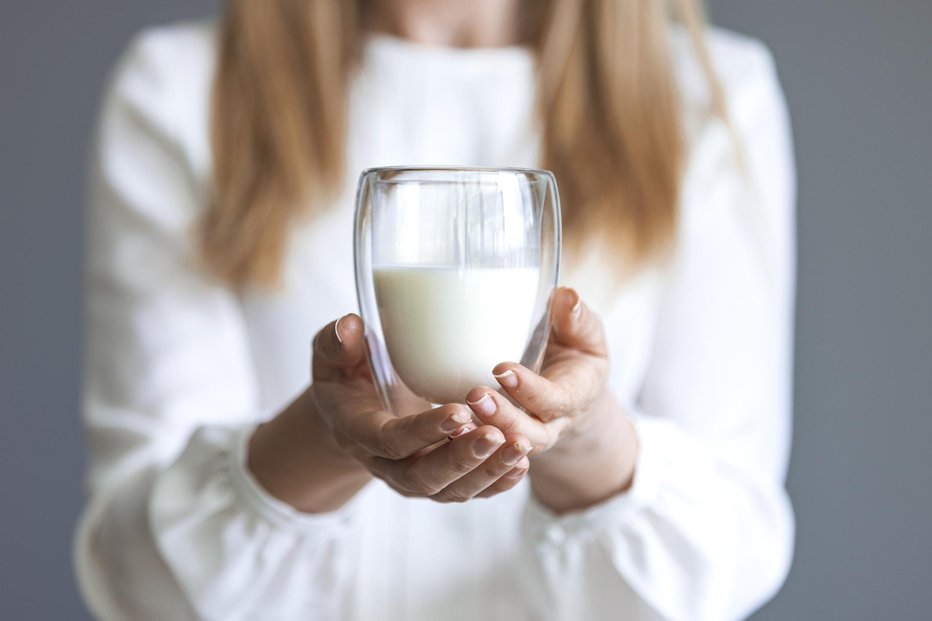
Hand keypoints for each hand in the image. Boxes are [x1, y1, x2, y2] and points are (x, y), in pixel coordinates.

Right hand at [249, 314, 533, 512]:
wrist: (353, 408)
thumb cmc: (346, 373)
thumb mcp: (332, 354)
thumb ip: (337, 342)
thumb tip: (350, 327)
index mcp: (357, 430)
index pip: (390, 440)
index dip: (423, 431)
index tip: (459, 412)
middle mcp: (385, 464)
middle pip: (423, 477)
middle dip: (461, 459)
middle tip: (494, 435)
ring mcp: (414, 475)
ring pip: (450, 489)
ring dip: (487, 472)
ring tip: (518, 449)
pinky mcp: (439, 479)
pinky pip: (468, 490)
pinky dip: (497, 482)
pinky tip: (521, 464)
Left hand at [464, 287, 637, 512]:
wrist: (571, 392)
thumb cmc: (576, 355)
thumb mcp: (586, 336)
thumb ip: (578, 320)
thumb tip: (566, 295)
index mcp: (573, 398)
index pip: (553, 400)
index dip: (529, 389)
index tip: (502, 369)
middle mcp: (549, 425)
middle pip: (528, 434)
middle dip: (502, 418)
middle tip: (475, 395)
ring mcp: (523, 437)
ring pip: (503, 450)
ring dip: (478, 435)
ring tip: (453, 419)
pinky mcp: (499, 441)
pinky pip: (483, 451)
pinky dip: (463, 443)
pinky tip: (441, 430)